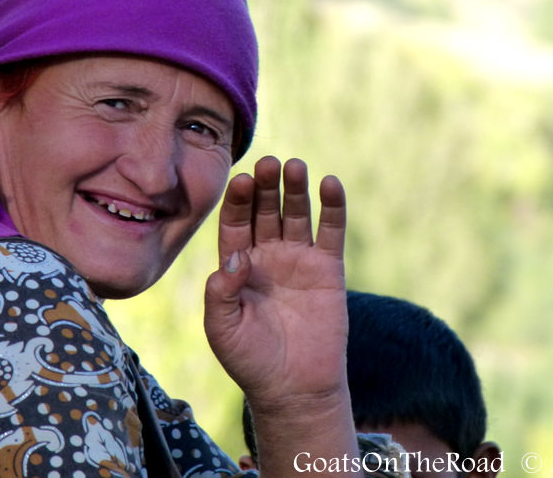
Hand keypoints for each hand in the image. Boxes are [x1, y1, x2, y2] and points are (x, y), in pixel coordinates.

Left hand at [204, 156, 348, 409]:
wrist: (294, 388)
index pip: (235, 222)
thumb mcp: (222, 328)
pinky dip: (332, 207)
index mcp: (236, 264)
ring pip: (296, 214)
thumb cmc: (250, 360)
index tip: (241, 180)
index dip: (238, 200)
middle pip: (264, 210)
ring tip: (296, 167)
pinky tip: (330, 184)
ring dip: (296, 189)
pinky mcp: (328, 268)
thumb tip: (234, 259)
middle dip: (266, 186)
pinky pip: (330, 231)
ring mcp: (297, 258)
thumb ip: (220, 292)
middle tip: (269, 163)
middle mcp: (266, 254)